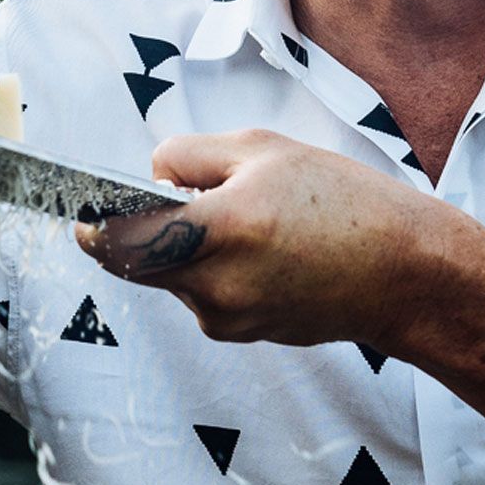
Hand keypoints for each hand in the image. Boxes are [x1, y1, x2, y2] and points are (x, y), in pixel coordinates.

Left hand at [79, 129, 449, 348]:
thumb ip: (190, 157)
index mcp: (222, 227)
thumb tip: (150, 175)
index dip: (92, 225)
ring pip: (171, 277)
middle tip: (186, 201)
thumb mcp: (264, 150)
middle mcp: (216, 283)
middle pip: (138, 262)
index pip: (121, 238)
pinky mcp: (240, 334)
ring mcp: (226, 317)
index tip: (81, 210)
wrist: (403, 273)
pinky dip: (213, 270)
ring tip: (249, 223)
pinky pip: (202, 295)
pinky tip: (264, 253)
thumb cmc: (344, 201)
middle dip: (146, 230)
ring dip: (185, 249)